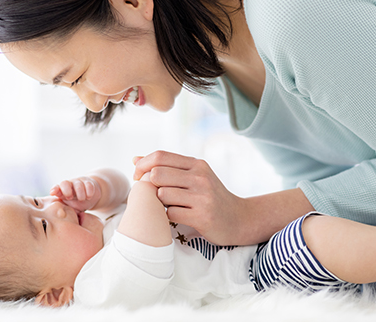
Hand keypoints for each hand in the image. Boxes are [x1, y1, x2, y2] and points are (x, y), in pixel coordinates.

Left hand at [49, 176, 101, 211]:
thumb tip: (61, 220)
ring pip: (78, 185)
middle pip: (64, 183)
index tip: (53, 193)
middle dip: (66, 191)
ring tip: (82, 199)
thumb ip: (65, 211)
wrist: (90, 197)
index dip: (54, 189)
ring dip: (80, 193)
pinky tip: (88, 197)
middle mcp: (69, 185)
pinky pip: (88, 185)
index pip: (56, 188)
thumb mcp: (70, 208)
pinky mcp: (88, 182)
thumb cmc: (77, 204)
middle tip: (70, 198)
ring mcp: (78, 182)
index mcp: (62, 192)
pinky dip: (89, 192)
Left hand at [133, 150, 247, 244]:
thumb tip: (135, 158)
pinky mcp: (202, 217)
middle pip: (157, 174)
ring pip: (162, 194)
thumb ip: (167, 167)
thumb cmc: (211, 197)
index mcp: (197, 165)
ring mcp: (202, 197)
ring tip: (167, 206)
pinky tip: (176, 216)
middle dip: (148, 185)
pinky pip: (170, 213)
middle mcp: (200, 178)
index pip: (160, 156)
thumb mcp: (194, 176)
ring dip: (158, 203)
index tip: (137, 176)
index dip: (142, 165)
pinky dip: (168, 216)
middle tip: (151, 194)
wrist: (240, 219)